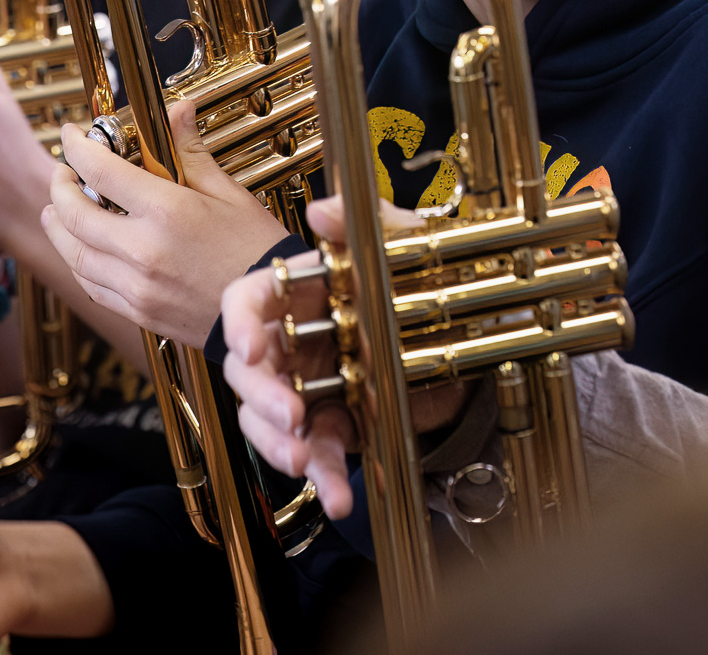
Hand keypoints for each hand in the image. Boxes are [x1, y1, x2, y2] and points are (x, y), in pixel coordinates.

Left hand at [44, 96, 289, 346]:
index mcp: (168, 211)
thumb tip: (179, 109)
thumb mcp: (228, 191)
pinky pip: (90, 285)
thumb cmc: (255, 248)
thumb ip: (190, 151)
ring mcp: (136, 284)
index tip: (73, 134)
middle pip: (73, 213)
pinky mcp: (137, 310)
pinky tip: (80, 248)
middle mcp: (143, 249)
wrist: (269, 309)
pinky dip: (77, 261)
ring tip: (57, 208)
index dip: (78, 147)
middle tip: (64, 170)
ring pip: (73, 253)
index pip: (100, 170)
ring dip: (58, 225)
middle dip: (59, 185)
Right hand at [222, 196, 470, 518]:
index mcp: (300, 293)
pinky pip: (315, 453)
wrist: (466, 341)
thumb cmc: (423, 284)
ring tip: (303, 460)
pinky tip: (337, 496)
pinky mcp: (334, 424)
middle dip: (261, 395)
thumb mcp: (403, 242)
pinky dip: (322, 476)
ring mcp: (307, 385)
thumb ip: (364, 220)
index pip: (247, 302)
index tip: (249, 348)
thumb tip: (319, 210)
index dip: (240, 324)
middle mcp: (294, 341)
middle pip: (248, 369)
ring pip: (266, 419)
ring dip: (278, 444)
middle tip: (292, 413)